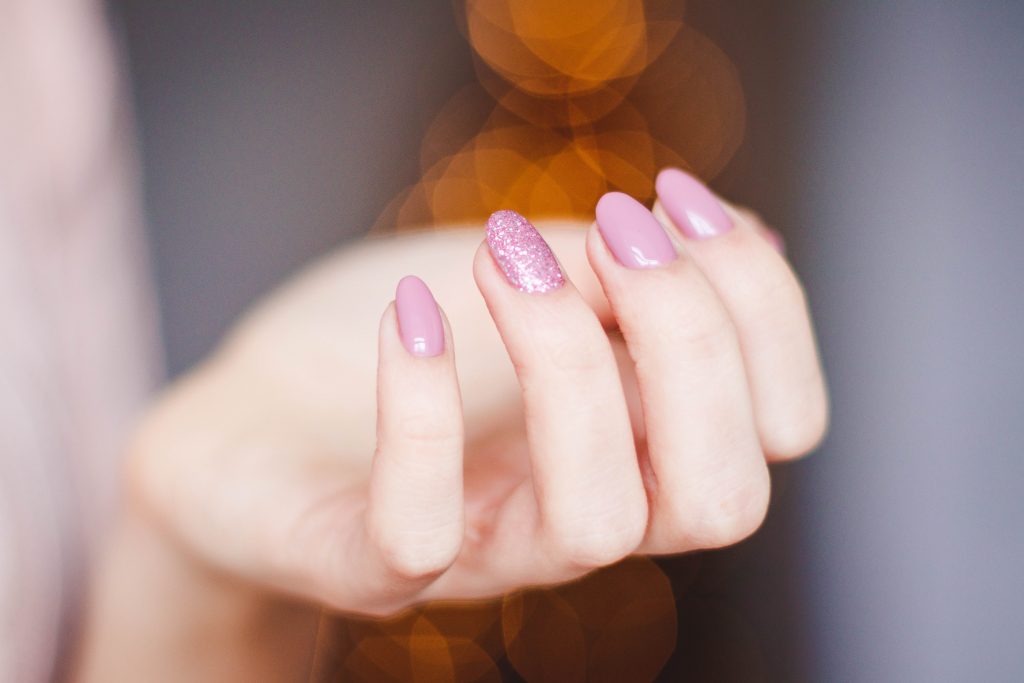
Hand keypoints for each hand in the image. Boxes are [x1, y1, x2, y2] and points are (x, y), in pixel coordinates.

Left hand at [125, 174, 826, 619]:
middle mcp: (584, 514)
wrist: (255, 414)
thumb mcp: (527, 275)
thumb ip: (628, 270)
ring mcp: (483, 551)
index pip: (784, 427)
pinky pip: (419, 533)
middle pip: (725, 498)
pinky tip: (411, 313)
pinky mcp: (365, 563)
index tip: (673, 192)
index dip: (763, 304)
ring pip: (599, 522)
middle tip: (610, 227)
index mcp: (641, 445)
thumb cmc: (401, 339)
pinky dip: (422, 411)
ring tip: (509, 255)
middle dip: (692, 339)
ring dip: (568, 360)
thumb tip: (753, 237)